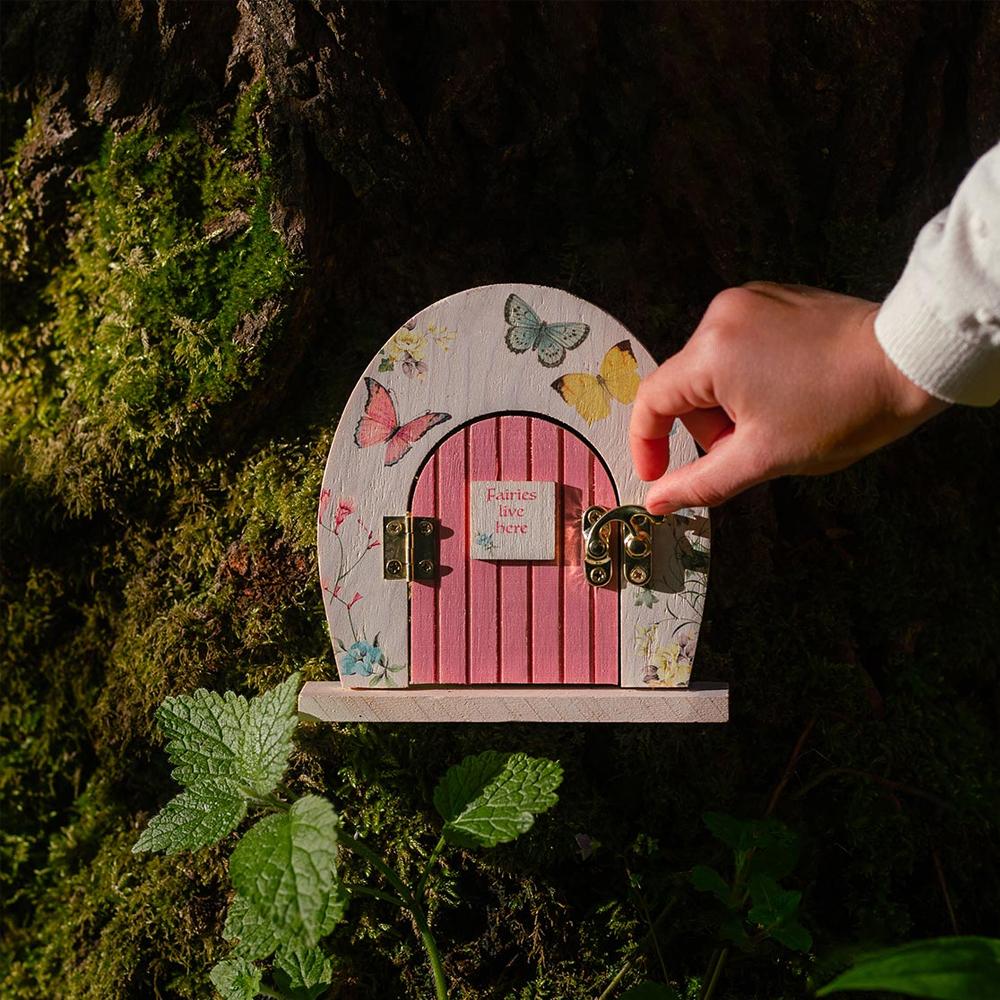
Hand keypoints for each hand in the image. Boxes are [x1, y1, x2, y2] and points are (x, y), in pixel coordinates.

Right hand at [629, 283, 948, 513]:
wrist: (909, 360)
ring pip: (712, 368)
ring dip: (732, 401)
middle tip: (755, 444)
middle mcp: (722, 316)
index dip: (648, 445)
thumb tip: (659, 500)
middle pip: (685, 387)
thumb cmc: (844, 406)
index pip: (652, 402)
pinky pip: (740, 345)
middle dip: (711, 425)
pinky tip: (791, 387)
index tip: (660, 474)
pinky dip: (752, 374)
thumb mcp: (764, 458)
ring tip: (782, 413)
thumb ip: (701, 482)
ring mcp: (749, 300)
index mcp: (712, 353)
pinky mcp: (774, 297)